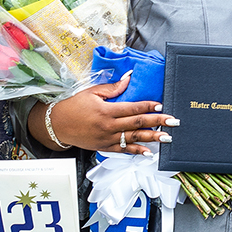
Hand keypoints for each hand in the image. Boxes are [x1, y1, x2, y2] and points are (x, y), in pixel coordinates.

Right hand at [32, 76, 177, 154]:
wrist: (58, 125)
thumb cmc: (74, 106)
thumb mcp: (92, 92)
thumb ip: (113, 88)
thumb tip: (129, 78)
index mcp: (106, 111)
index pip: (132, 108)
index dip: (148, 107)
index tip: (161, 105)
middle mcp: (108, 126)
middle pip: (137, 124)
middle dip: (158, 122)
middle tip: (173, 121)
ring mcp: (107, 139)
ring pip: (134, 138)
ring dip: (152, 138)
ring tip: (167, 137)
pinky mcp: (104, 147)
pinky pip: (123, 150)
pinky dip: (136, 151)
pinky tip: (149, 153)